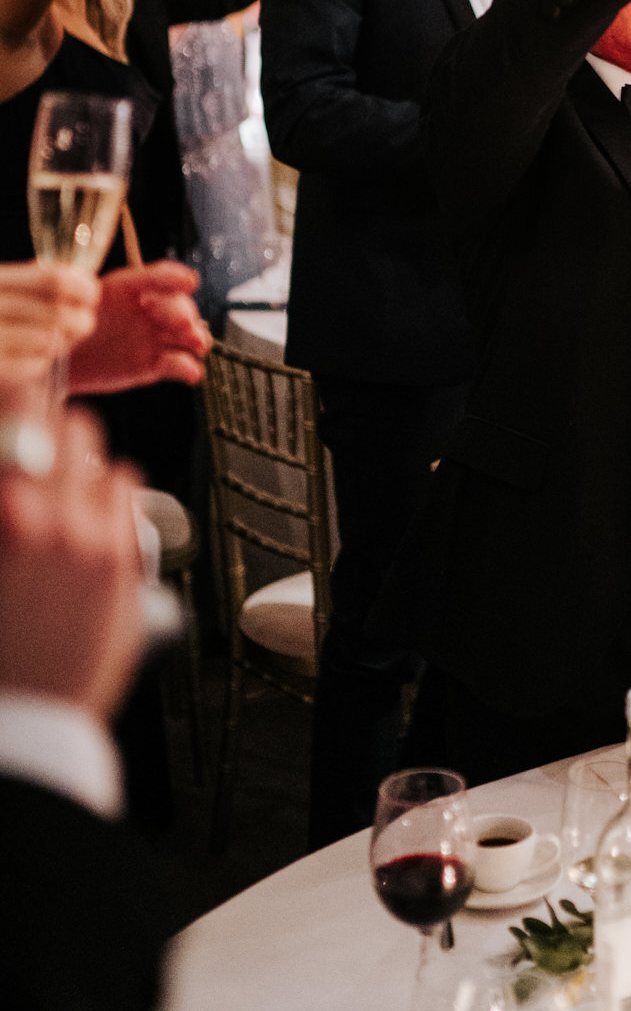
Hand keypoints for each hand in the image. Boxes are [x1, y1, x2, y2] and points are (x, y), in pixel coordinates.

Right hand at [0, 264, 99, 388]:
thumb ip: (30, 281)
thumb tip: (77, 279)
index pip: (54, 281)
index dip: (82, 287)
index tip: (91, 293)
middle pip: (57, 314)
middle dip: (80, 320)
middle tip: (83, 322)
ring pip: (49, 341)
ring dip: (62, 342)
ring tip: (58, 339)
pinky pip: (32, 366)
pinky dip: (41, 362)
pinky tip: (35, 356)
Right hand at [0, 401, 143, 718]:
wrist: (25, 725)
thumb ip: (2, 506)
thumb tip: (10, 466)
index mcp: (0, 519)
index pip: (11, 419)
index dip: (13, 399)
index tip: (12, 398)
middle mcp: (39, 521)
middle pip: (56, 419)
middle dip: (45, 423)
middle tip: (35, 442)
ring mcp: (83, 538)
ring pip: (95, 447)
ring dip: (77, 456)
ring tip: (61, 483)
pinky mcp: (119, 557)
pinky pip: (124, 484)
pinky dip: (108, 488)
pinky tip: (89, 512)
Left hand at [66, 263, 210, 395]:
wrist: (56, 359)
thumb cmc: (72, 321)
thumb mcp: (91, 293)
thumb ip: (120, 286)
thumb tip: (156, 279)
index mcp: (138, 288)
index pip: (168, 280)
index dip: (178, 281)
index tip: (188, 283)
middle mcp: (153, 312)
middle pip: (182, 308)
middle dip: (187, 314)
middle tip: (183, 323)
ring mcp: (155, 339)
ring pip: (186, 336)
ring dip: (195, 339)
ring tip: (194, 343)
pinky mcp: (153, 365)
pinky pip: (177, 365)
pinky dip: (187, 369)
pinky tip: (190, 372)